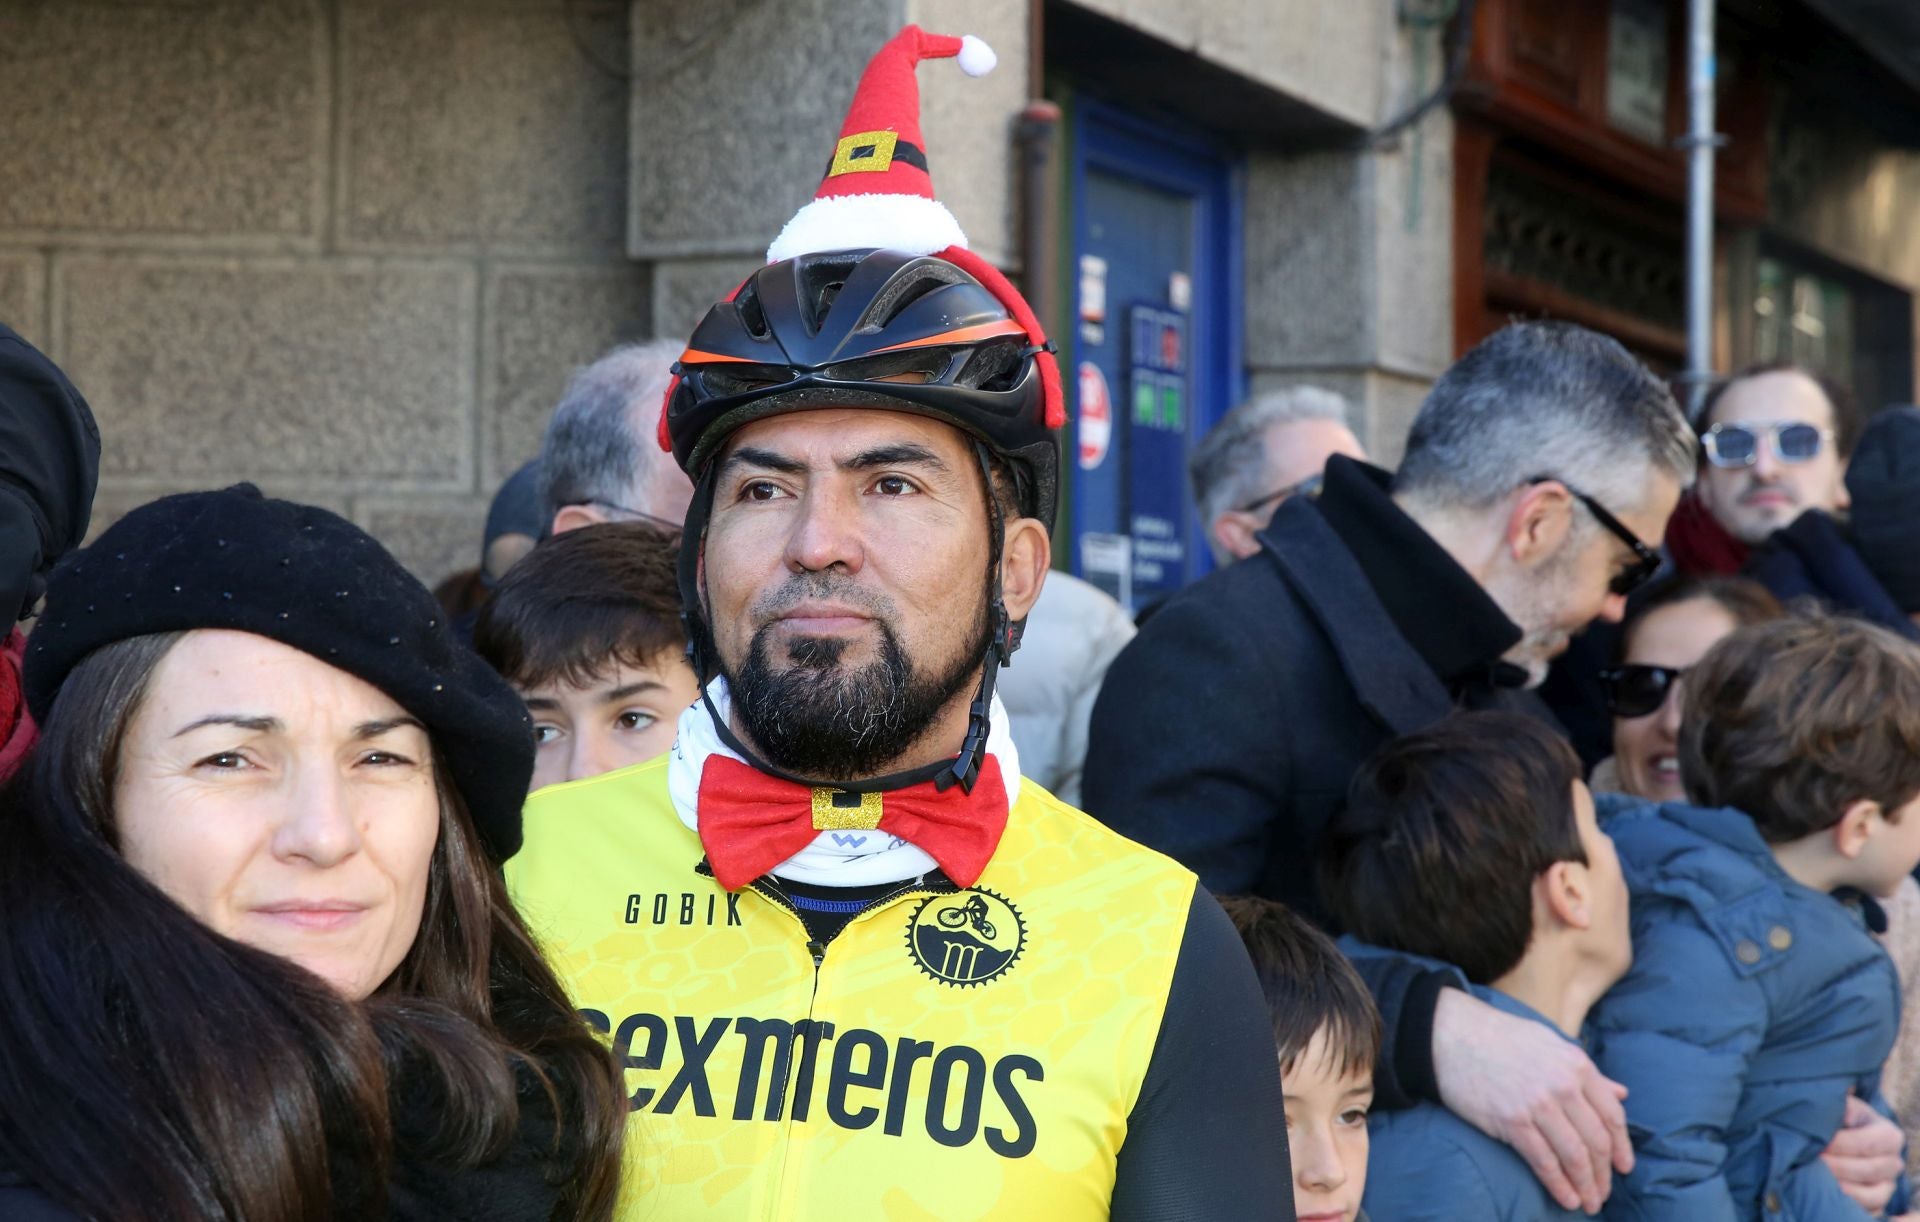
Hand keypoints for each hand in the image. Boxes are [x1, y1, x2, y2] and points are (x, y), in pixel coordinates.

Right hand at [1433, 988, 1632, 1214]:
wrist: (1453, 1034)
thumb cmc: (1501, 1038)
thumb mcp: (1551, 1045)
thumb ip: (1587, 1072)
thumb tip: (1621, 1093)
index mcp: (1577, 1065)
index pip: (1611, 1115)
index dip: (1622, 1146)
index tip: (1624, 1167)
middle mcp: (1563, 1085)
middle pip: (1596, 1141)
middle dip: (1604, 1174)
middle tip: (1603, 1193)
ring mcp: (1538, 1104)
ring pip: (1575, 1155)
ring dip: (1586, 1186)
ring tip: (1589, 1204)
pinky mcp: (1512, 1121)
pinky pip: (1544, 1161)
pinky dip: (1559, 1185)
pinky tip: (1567, 1199)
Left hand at [1820, 1093, 1903, 1214]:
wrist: (1841, 1136)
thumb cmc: (1839, 1119)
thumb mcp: (1841, 1107)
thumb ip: (1841, 1107)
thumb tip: (1837, 1111)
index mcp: (1889, 1136)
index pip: (1865, 1144)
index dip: (1838, 1145)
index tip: (1814, 1143)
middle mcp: (1893, 1163)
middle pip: (1868, 1170)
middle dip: (1835, 1166)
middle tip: (1808, 1161)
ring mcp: (1886, 1186)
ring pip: (1872, 1196)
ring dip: (1841, 1188)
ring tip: (1814, 1179)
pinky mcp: (1876, 1203)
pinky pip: (1868, 1211)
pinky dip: (1848, 1205)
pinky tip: (1825, 1194)